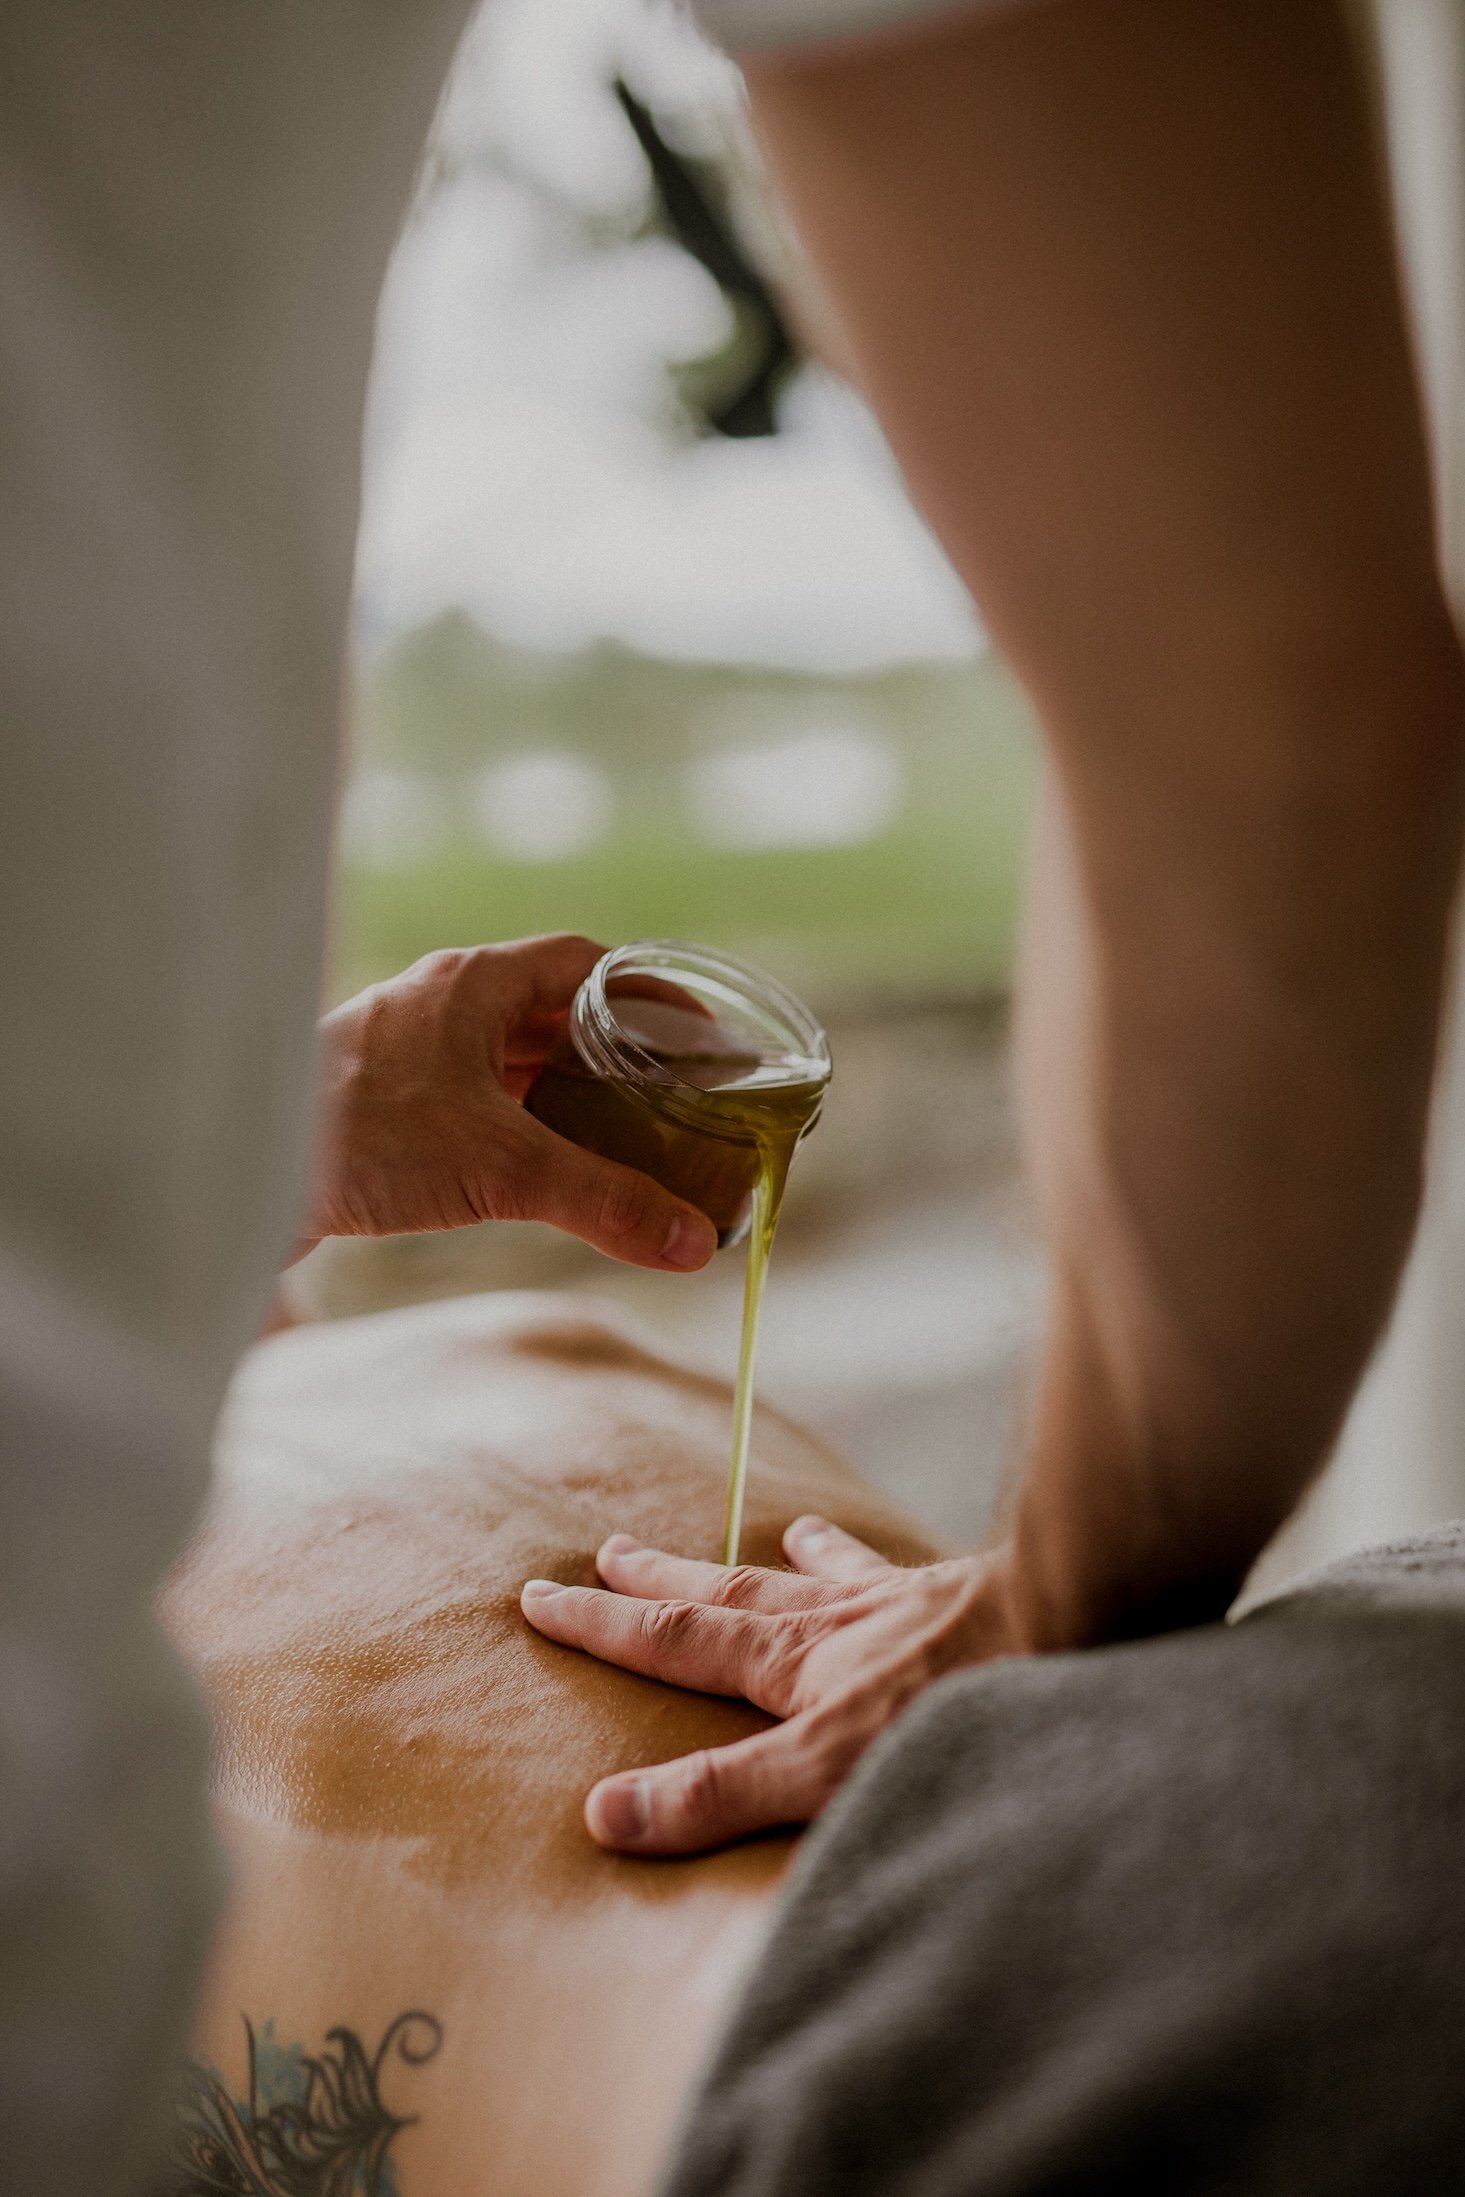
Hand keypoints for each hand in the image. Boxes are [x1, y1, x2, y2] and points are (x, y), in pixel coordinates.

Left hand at [296, 934, 717, 1270]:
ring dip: (563, 1091)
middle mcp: (438, 1004)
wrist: (233, 1171)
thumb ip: (603, 1200)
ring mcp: (404, 1053)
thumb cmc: (360, 1138)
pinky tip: (536, 1165)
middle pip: (549, 1011)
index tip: (693, 1032)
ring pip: (506, 1058)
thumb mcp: (503, 1167)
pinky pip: (468, 1097)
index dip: (645, 993)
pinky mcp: (378, 1102)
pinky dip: (515, 1122)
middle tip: (670, 1094)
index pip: (583, 962)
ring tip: (620, 1134)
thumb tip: (694, 1242)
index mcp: (472, 983)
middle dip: (614, 1052)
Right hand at [520, 1517, 1020, 1852]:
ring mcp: (901, 1608)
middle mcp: (836, 1626)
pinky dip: (878, 1566)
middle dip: (659, 1584)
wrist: (1078, 1635)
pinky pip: (905, 1578)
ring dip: (773, 1564)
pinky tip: (883, 1558)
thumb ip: (719, 1795)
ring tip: (762, 1536)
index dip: (605, 1628)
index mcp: (795, 1669)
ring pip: (816, 1579)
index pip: (676, 1645)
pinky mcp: (967, 1602)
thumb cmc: (956, 1711)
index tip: (541, 1600)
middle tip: (603, 1553)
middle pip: (728, 1598)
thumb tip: (603, 1816)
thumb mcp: (823, 1772)